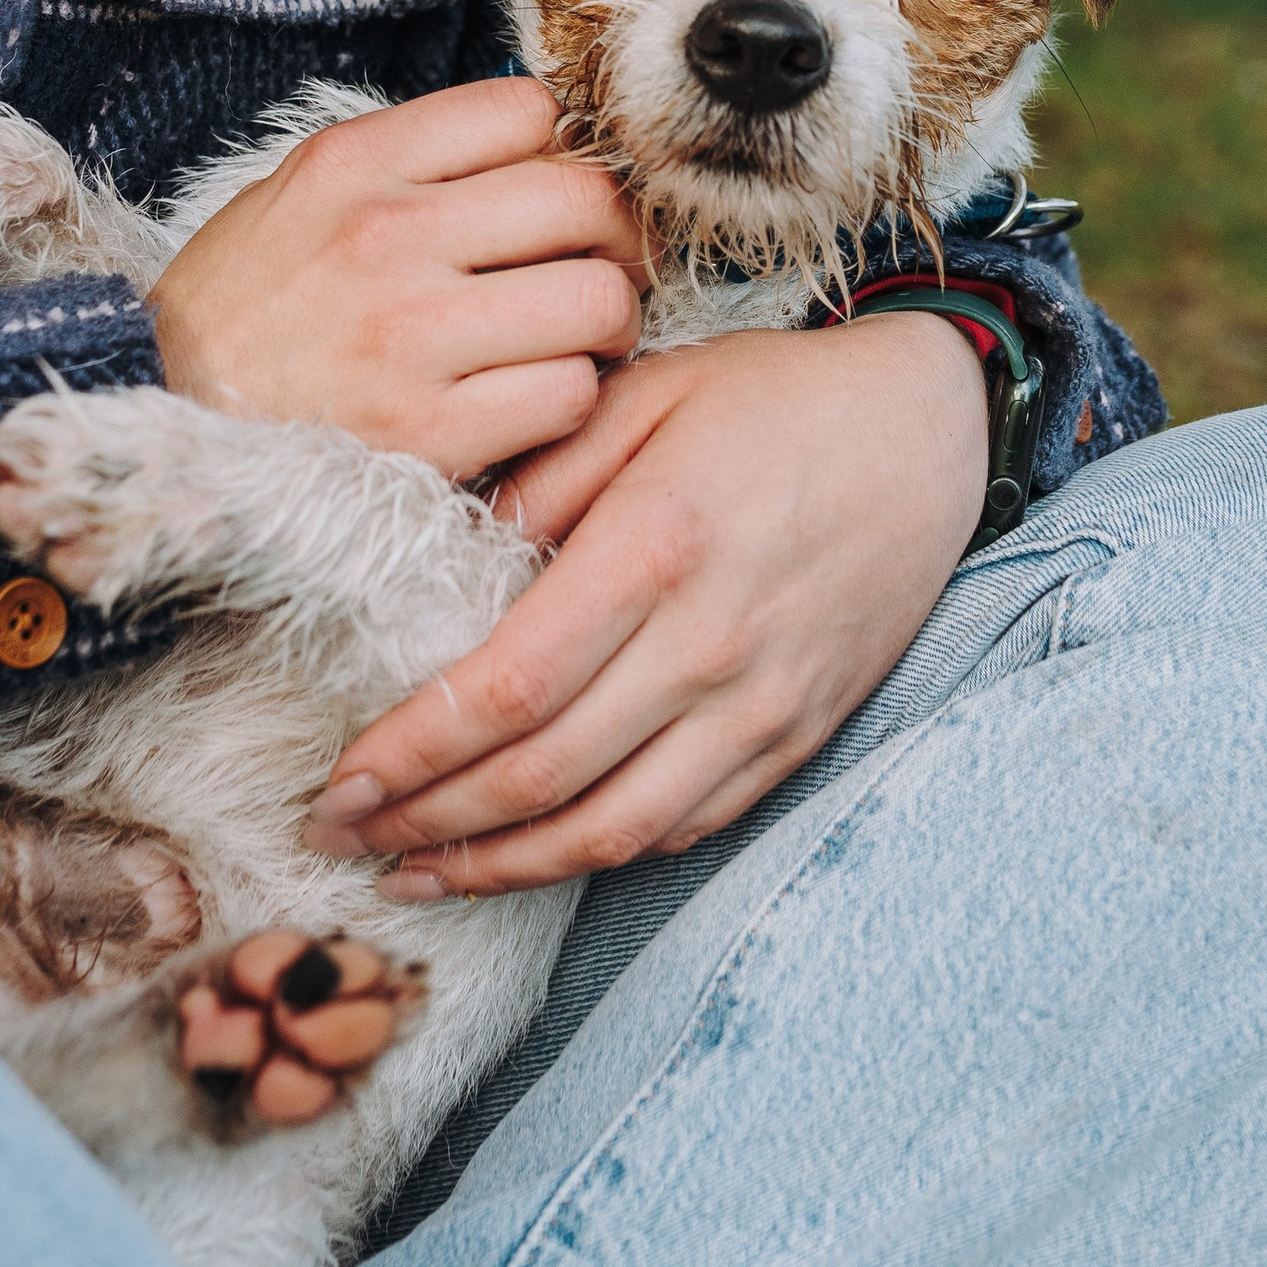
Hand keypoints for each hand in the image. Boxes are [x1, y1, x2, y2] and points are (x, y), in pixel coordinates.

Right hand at [147, 78, 644, 479]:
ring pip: (597, 302)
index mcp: (357, 163)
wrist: (152, 418)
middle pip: (586, 201)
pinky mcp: (429, 437)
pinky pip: (567, 396)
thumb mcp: (299, 194)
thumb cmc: (241, 307)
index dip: (562, 152)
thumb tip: (543, 139)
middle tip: (601, 267)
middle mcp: (388, 237)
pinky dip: (570, 400)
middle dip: (616, 237)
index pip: (529, 111)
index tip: (556, 195)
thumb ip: (411, 160)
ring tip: (577, 339)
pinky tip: (533, 399)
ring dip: (607, 325)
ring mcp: (411, 339)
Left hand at [302, 312, 990, 892]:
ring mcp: (760, 704)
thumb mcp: (644, 393)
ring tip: (415, 873)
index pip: (507, 689)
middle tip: (341, 836)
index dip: (410, 754)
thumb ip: (539, 478)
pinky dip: (595, 855)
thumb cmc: (773, 398)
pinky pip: (683, 825)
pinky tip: (530, 852)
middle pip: (542, 777)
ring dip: (499, 867)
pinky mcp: (797, 735)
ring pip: (609, 829)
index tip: (339, 782)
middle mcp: (709, 644)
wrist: (927, 428)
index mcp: (655, 547)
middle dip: (425, 825)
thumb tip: (447, 562)